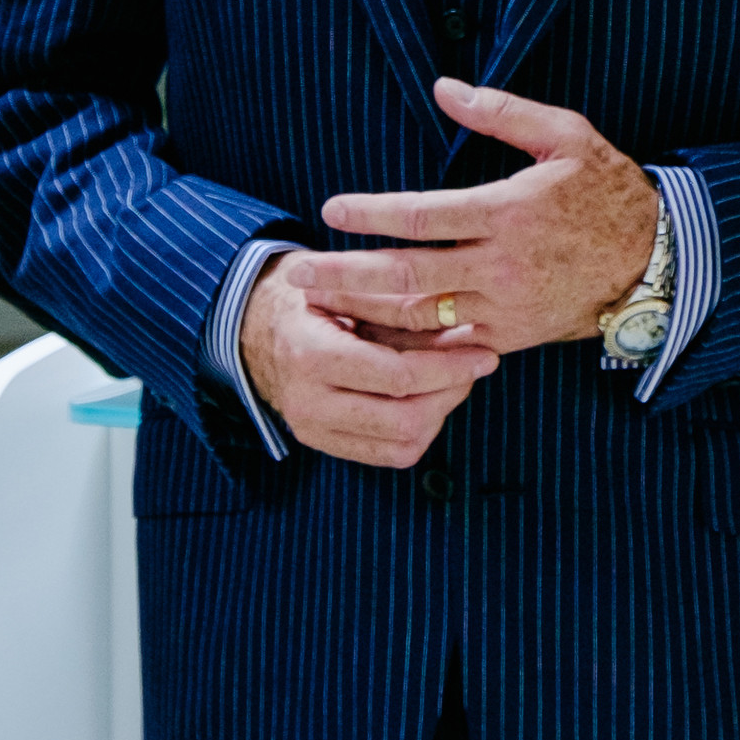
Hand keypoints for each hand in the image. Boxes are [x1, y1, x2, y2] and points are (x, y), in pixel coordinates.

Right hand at [237, 270, 497, 467]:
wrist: (255, 328)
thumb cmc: (310, 296)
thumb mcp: (346, 285)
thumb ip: (399, 304)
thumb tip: (462, 320)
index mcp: (310, 353)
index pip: (395, 377)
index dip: (448, 367)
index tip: (484, 352)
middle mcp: (307, 402)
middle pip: (405, 419)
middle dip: (452, 392)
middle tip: (477, 363)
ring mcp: (313, 430)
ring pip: (403, 444)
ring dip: (441, 412)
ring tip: (456, 378)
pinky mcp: (324, 445)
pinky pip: (390, 455)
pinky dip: (422, 430)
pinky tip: (432, 398)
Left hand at [297, 79, 659, 352]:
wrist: (654, 261)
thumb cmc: (607, 190)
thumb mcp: (565, 135)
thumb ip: (501, 112)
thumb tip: (443, 87)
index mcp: (509, 212)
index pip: (423, 215)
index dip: (372, 213)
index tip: (332, 209)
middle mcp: (501, 265)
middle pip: (407, 275)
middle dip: (346, 275)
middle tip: (298, 272)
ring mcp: (505, 307)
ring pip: (421, 316)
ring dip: (366, 313)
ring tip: (320, 305)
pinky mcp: (510, 337)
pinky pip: (447, 344)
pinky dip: (405, 345)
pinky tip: (369, 339)